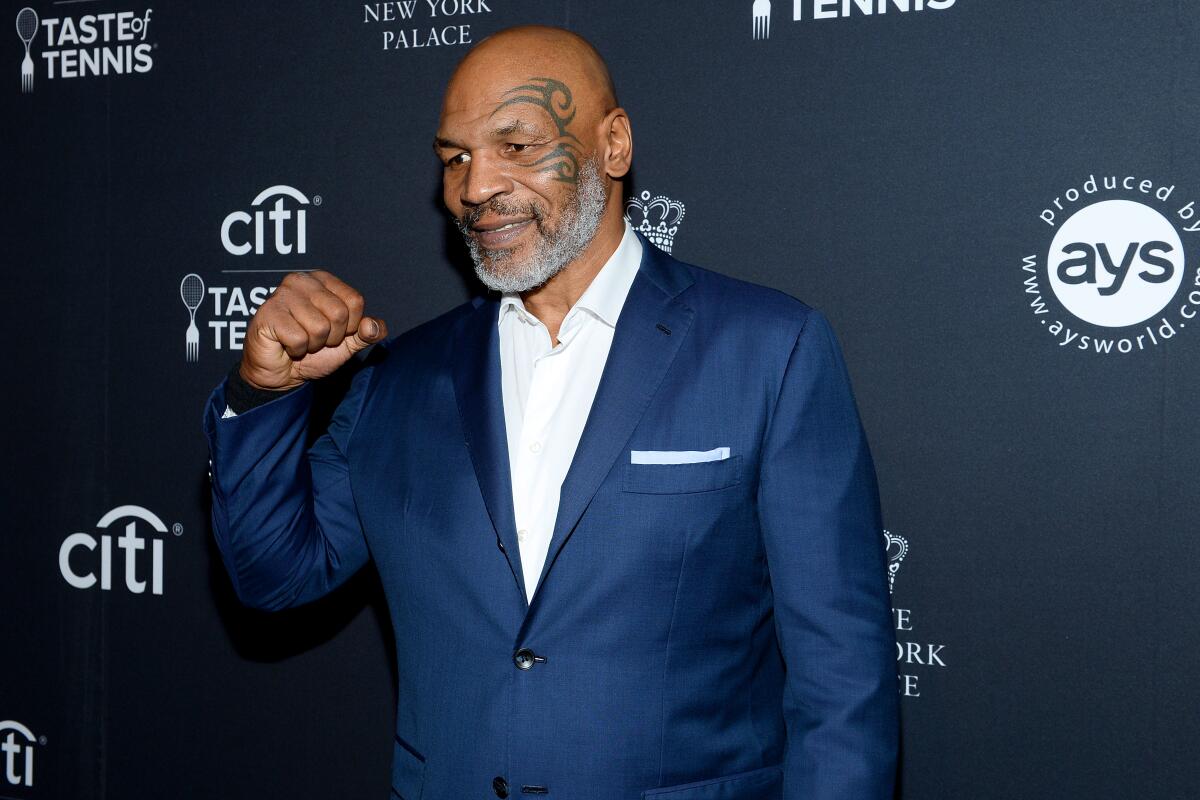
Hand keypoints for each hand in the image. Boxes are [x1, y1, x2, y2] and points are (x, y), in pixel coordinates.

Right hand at [239, 270, 387, 390]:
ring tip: (300, 341)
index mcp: (323, 280)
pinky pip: (299, 338)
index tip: (333, 331)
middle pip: (339, 313)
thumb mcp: (348, 343)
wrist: (283, 373)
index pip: (355, 300)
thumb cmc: (313, 353)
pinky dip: (296, 349)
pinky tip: (286, 345)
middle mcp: (302, 280)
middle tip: (314, 339)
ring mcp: (282, 294)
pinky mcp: (268, 313)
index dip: (349, 326)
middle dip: (331, 337)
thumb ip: (367, 333)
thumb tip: (374, 326)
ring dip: (313, 344)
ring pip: (319, 327)